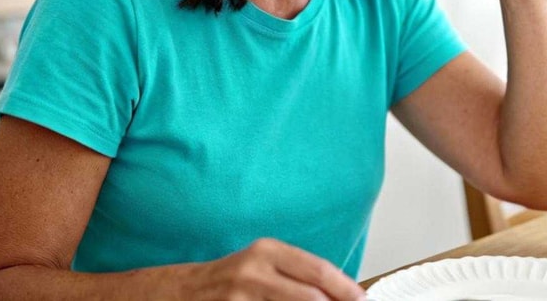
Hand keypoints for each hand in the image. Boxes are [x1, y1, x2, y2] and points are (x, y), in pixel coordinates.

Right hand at [179, 238, 363, 300]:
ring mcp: (240, 298)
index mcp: (267, 251)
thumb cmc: (231, 279)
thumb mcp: (263, 264)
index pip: (318, 270)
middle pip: (311, 298)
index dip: (345, 289)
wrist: (182, 292)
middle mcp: (254, 271)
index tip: (364, 300)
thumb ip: (298, 275)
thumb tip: (341, 294)